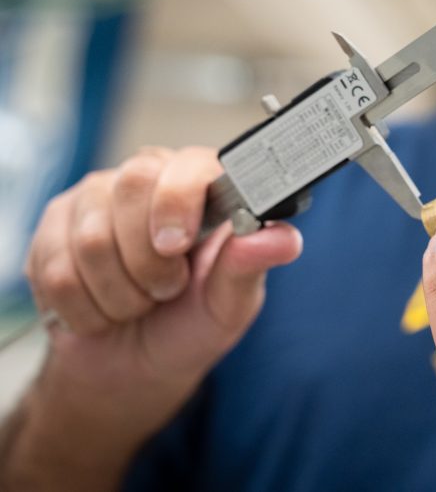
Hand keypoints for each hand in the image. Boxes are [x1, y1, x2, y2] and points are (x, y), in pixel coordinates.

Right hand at [24, 146, 301, 415]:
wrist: (132, 368)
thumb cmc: (190, 325)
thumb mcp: (229, 305)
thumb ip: (250, 267)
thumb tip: (286, 239)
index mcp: (204, 185)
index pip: (190, 163)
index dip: (179, 201)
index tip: (179, 245)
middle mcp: (151, 178)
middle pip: (132, 186)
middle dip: (149, 260)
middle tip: (167, 289)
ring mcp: (96, 198)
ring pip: (92, 237)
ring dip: (120, 293)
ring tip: (138, 302)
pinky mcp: (54, 227)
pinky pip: (56, 268)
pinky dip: (85, 308)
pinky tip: (102, 310)